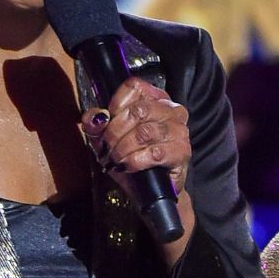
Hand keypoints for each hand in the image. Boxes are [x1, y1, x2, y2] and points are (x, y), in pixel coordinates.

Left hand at [82, 77, 196, 260]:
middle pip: (139, 109)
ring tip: (116, 159)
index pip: (134, 86)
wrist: (147, 190)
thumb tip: (96, 117)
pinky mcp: (182, 152)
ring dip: (123, 148)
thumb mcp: (105, 138)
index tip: (107, 123)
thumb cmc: (129, 158)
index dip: (115, 105)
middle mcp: (172, 109)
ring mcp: (180, 130)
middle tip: (107, 148)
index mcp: (154, 98)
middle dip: (115, 131)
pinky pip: (156, 152)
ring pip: (145, 131)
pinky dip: (135, 160)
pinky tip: (128, 166)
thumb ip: (95, 124)